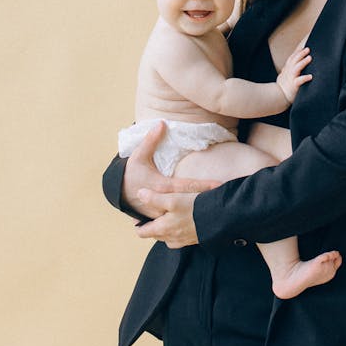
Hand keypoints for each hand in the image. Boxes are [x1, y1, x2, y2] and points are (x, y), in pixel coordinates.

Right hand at [122, 121, 219, 246]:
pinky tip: (205, 221)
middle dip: (207, 200)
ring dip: (201, 212)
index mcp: (162, 186)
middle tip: (227, 198)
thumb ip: (151, 140)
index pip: (187, 186)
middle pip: (190, 202)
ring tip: (221, 209)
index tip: (219, 185)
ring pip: (184, 214)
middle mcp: (164, 202)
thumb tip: (161, 124)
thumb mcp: (138, 156)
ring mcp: (163, 212)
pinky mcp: (161, 218)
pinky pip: (177, 221)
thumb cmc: (131, 173)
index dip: (203, 185)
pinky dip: (191, 221)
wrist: (118, 192)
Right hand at [276, 42, 312, 103]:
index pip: (291, 58)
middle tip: (308, 49)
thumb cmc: (283, 88)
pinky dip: (304, 78)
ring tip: (309, 58)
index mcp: (286, 70)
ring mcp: (290, 79)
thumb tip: (294, 64)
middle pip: (294, 60)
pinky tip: (310, 76)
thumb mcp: (284, 76)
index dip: (297, 52)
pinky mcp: (293, 86)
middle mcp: (288, 72)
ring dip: (303, 62)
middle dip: (300, 54)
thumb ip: (289, 70)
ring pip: (296, 68)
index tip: (303, 46)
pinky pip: (299, 81)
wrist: (277, 98)